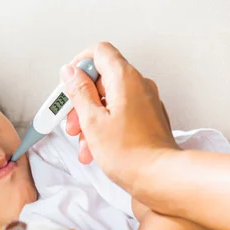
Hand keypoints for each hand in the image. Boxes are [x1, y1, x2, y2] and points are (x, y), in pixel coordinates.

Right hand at [62, 42, 178, 189]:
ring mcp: (146, 102)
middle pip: (102, 79)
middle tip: (73, 122)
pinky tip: (97, 149)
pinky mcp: (149, 119)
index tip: (69, 85)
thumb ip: (79, 92)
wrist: (161, 177)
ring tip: (84, 144)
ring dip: (91, 119)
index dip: (79, 66)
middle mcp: (139, 85)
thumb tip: (71, 73)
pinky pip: (121, 113)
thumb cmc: (130, 153)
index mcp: (125, 78)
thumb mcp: (92, 121)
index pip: (99, 52)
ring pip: (110, 100)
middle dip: (82, 100)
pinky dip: (106, 126)